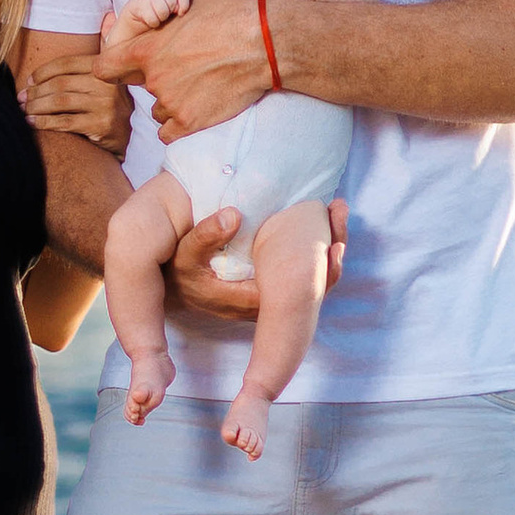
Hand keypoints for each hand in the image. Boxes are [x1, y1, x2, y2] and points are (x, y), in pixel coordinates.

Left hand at [18, 51, 133, 156]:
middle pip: (60, 83)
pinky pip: (64, 122)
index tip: (29, 81)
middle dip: (35, 91)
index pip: (66, 63)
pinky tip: (31, 122)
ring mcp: (105, 105)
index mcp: (103, 67)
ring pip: (60, 102)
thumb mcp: (96, 83)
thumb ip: (74, 75)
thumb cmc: (102, 106)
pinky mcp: (101, 125)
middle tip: (20, 98)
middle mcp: (106, 84)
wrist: (126, 136)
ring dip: (36, 106)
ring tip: (23, 110)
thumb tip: (30, 81)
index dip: (43, 72)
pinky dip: (43, 122)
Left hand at [95, 0, 265, 141]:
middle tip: (180, 70)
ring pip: (157, 109)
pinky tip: (192, 111)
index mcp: (146, 49)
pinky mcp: (191, 121)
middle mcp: (153, 78)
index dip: (112, 68)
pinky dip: (178, 125)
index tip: (122, 69)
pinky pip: (170, 133)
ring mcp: (171, 102)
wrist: (263, 44)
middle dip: (155, 79)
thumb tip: (164, 1)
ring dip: (170, 101)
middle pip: (140, 87)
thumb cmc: (230, 13)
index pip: (105, 68)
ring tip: (196, 86)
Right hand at [166, 198, 348, 321]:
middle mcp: (265, 304)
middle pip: (311, 289)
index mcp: (247, 299)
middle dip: (332, 255)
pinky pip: (302, 276)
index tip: (333, 242)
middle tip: (340, 213)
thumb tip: (233, 216)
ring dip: (328, 248)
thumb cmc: (181, 269)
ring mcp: (269, 298)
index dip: (320, 271)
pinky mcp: (271, 288)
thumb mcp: (185, 253)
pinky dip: (318, 251)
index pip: (296, 295)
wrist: (174, 284)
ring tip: (338, 210)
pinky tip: (326, 220)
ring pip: (310, 283)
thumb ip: (206, 236)